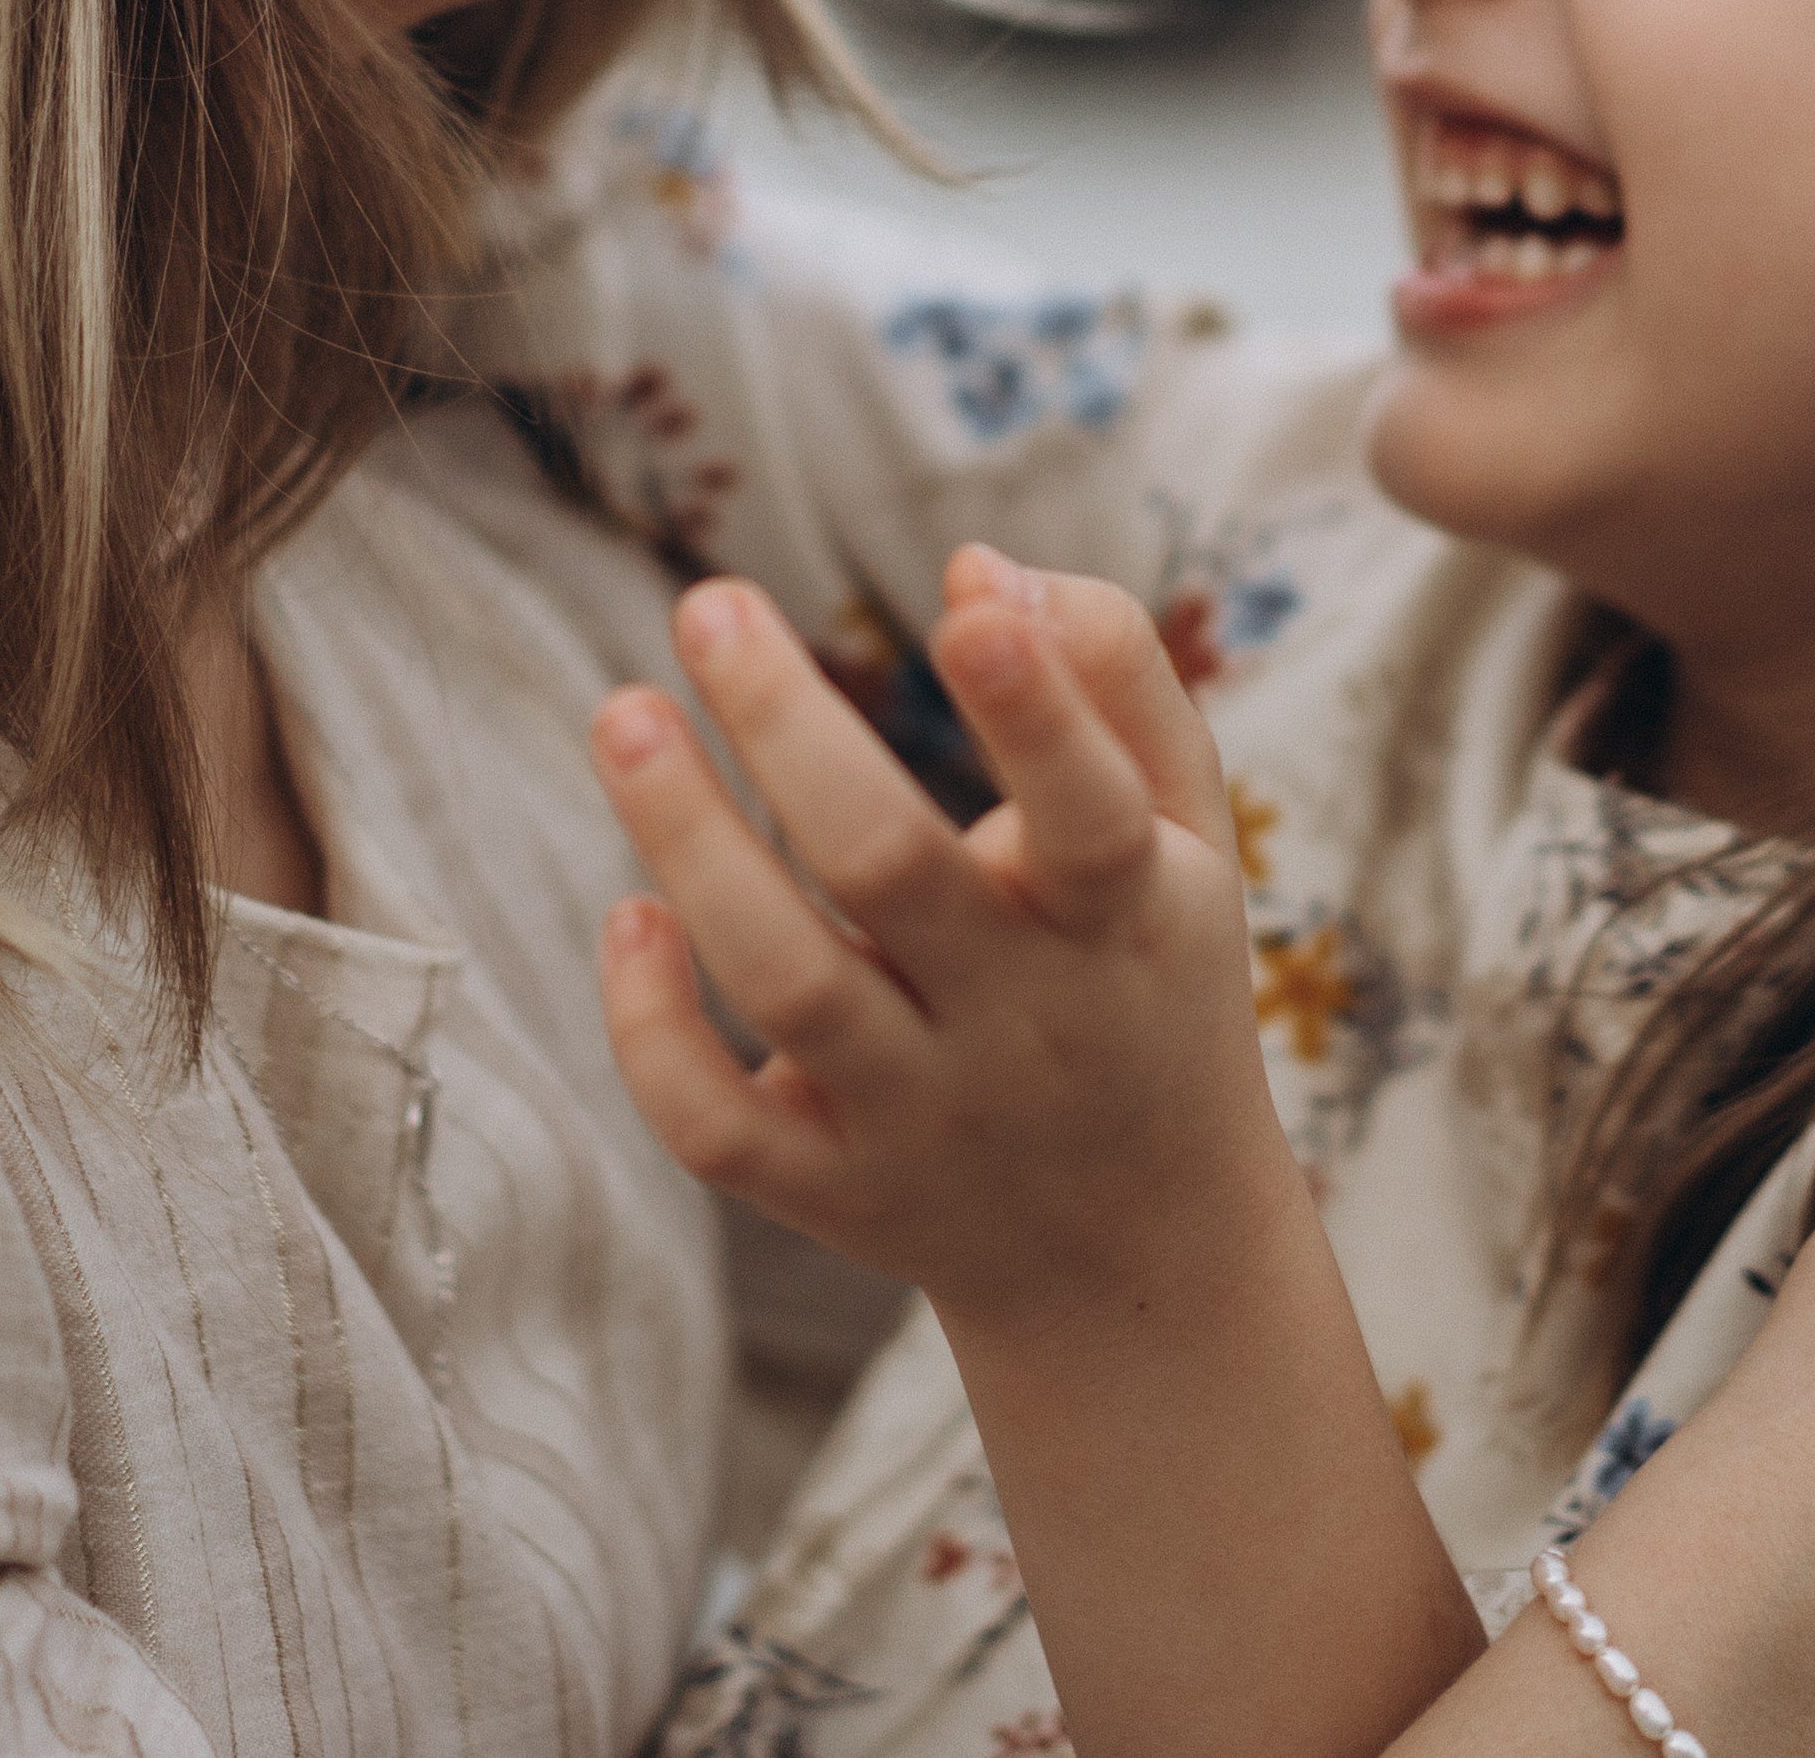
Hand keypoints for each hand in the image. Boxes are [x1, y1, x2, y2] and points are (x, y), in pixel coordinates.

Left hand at [589, 547, 1296, 1331]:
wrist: (1139, 1249)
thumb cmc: (1147, 972)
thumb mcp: (1191, 830)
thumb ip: (1115, 676)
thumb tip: (977, 566)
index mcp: (1127, 919)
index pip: (1089, 816)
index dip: (1037, 713)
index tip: (962, 604)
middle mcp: (1025, 1023)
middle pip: (891, 871)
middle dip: (791, 730)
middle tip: (709, 602)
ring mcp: (921, 1118)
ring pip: (787, 986)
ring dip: (690, 842)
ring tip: (623, 712)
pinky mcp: (831, 1191)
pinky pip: (715, 1128)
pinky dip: (652, 1029)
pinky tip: (630, 913)